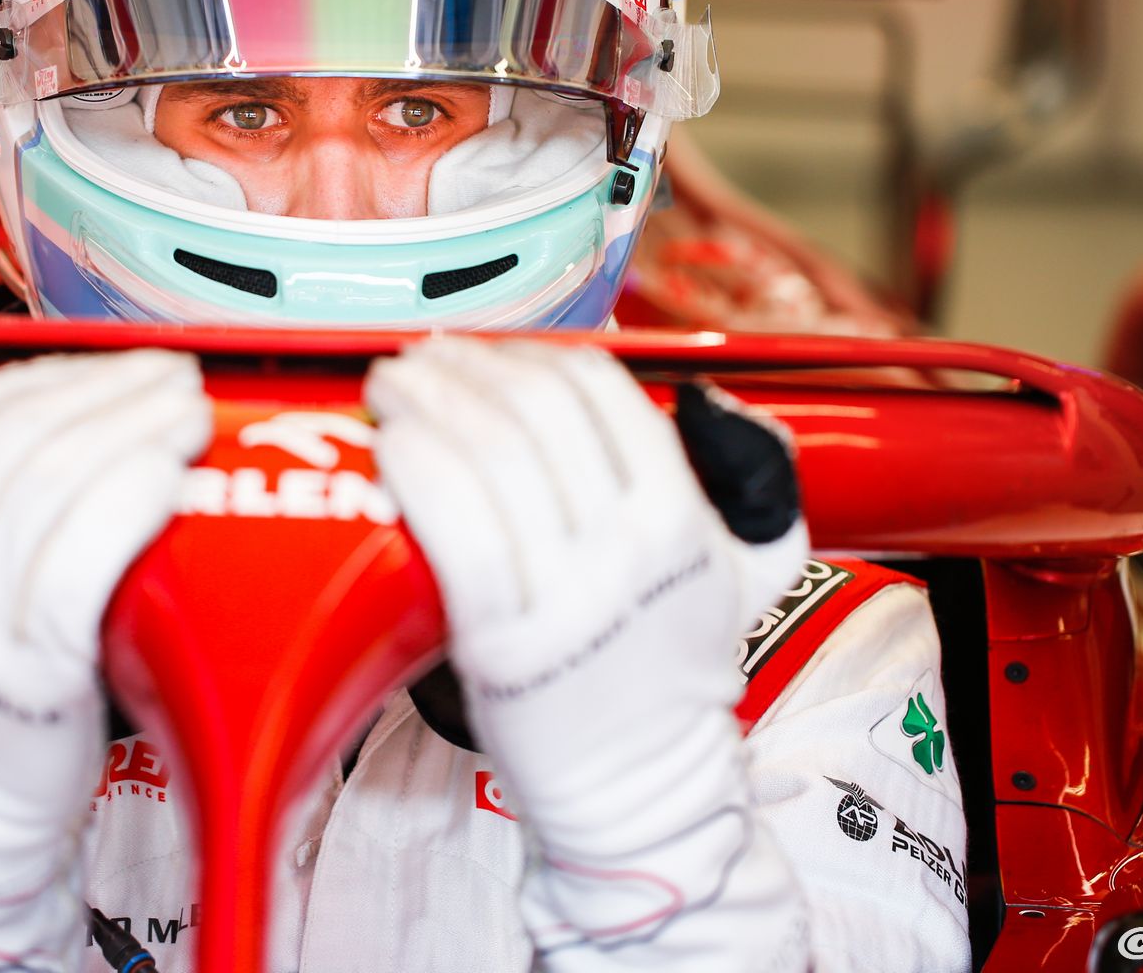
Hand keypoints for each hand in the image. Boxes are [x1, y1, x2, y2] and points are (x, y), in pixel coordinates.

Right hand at [0, 351, 211, 969]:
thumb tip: (40, 418)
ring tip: (188, 413)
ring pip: (60, 483)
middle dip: (112, 391)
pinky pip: (83, 558)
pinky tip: (167, 474)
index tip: (113, 367)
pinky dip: (130, 501)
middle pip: (27, 437)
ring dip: (137, 429)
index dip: (53, 374)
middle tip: (171, 377)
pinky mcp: (28, 670)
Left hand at [366, 339, 806, 963]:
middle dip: (464, 367)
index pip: (599, 392)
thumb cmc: (670, 669)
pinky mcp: (503, 645)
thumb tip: (702, 400)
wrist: (644, 788)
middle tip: (423, 359)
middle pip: (530, 412)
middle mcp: (625, 549)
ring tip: (391, 385)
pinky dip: (420, 471)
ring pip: (486, 458)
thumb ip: (751, 475)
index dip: (533, 354)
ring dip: (426, 401)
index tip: (490, 356)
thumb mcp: (749, 566)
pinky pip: (456, 531)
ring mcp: (564, 597)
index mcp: (681, 517)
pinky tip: (393, 445)